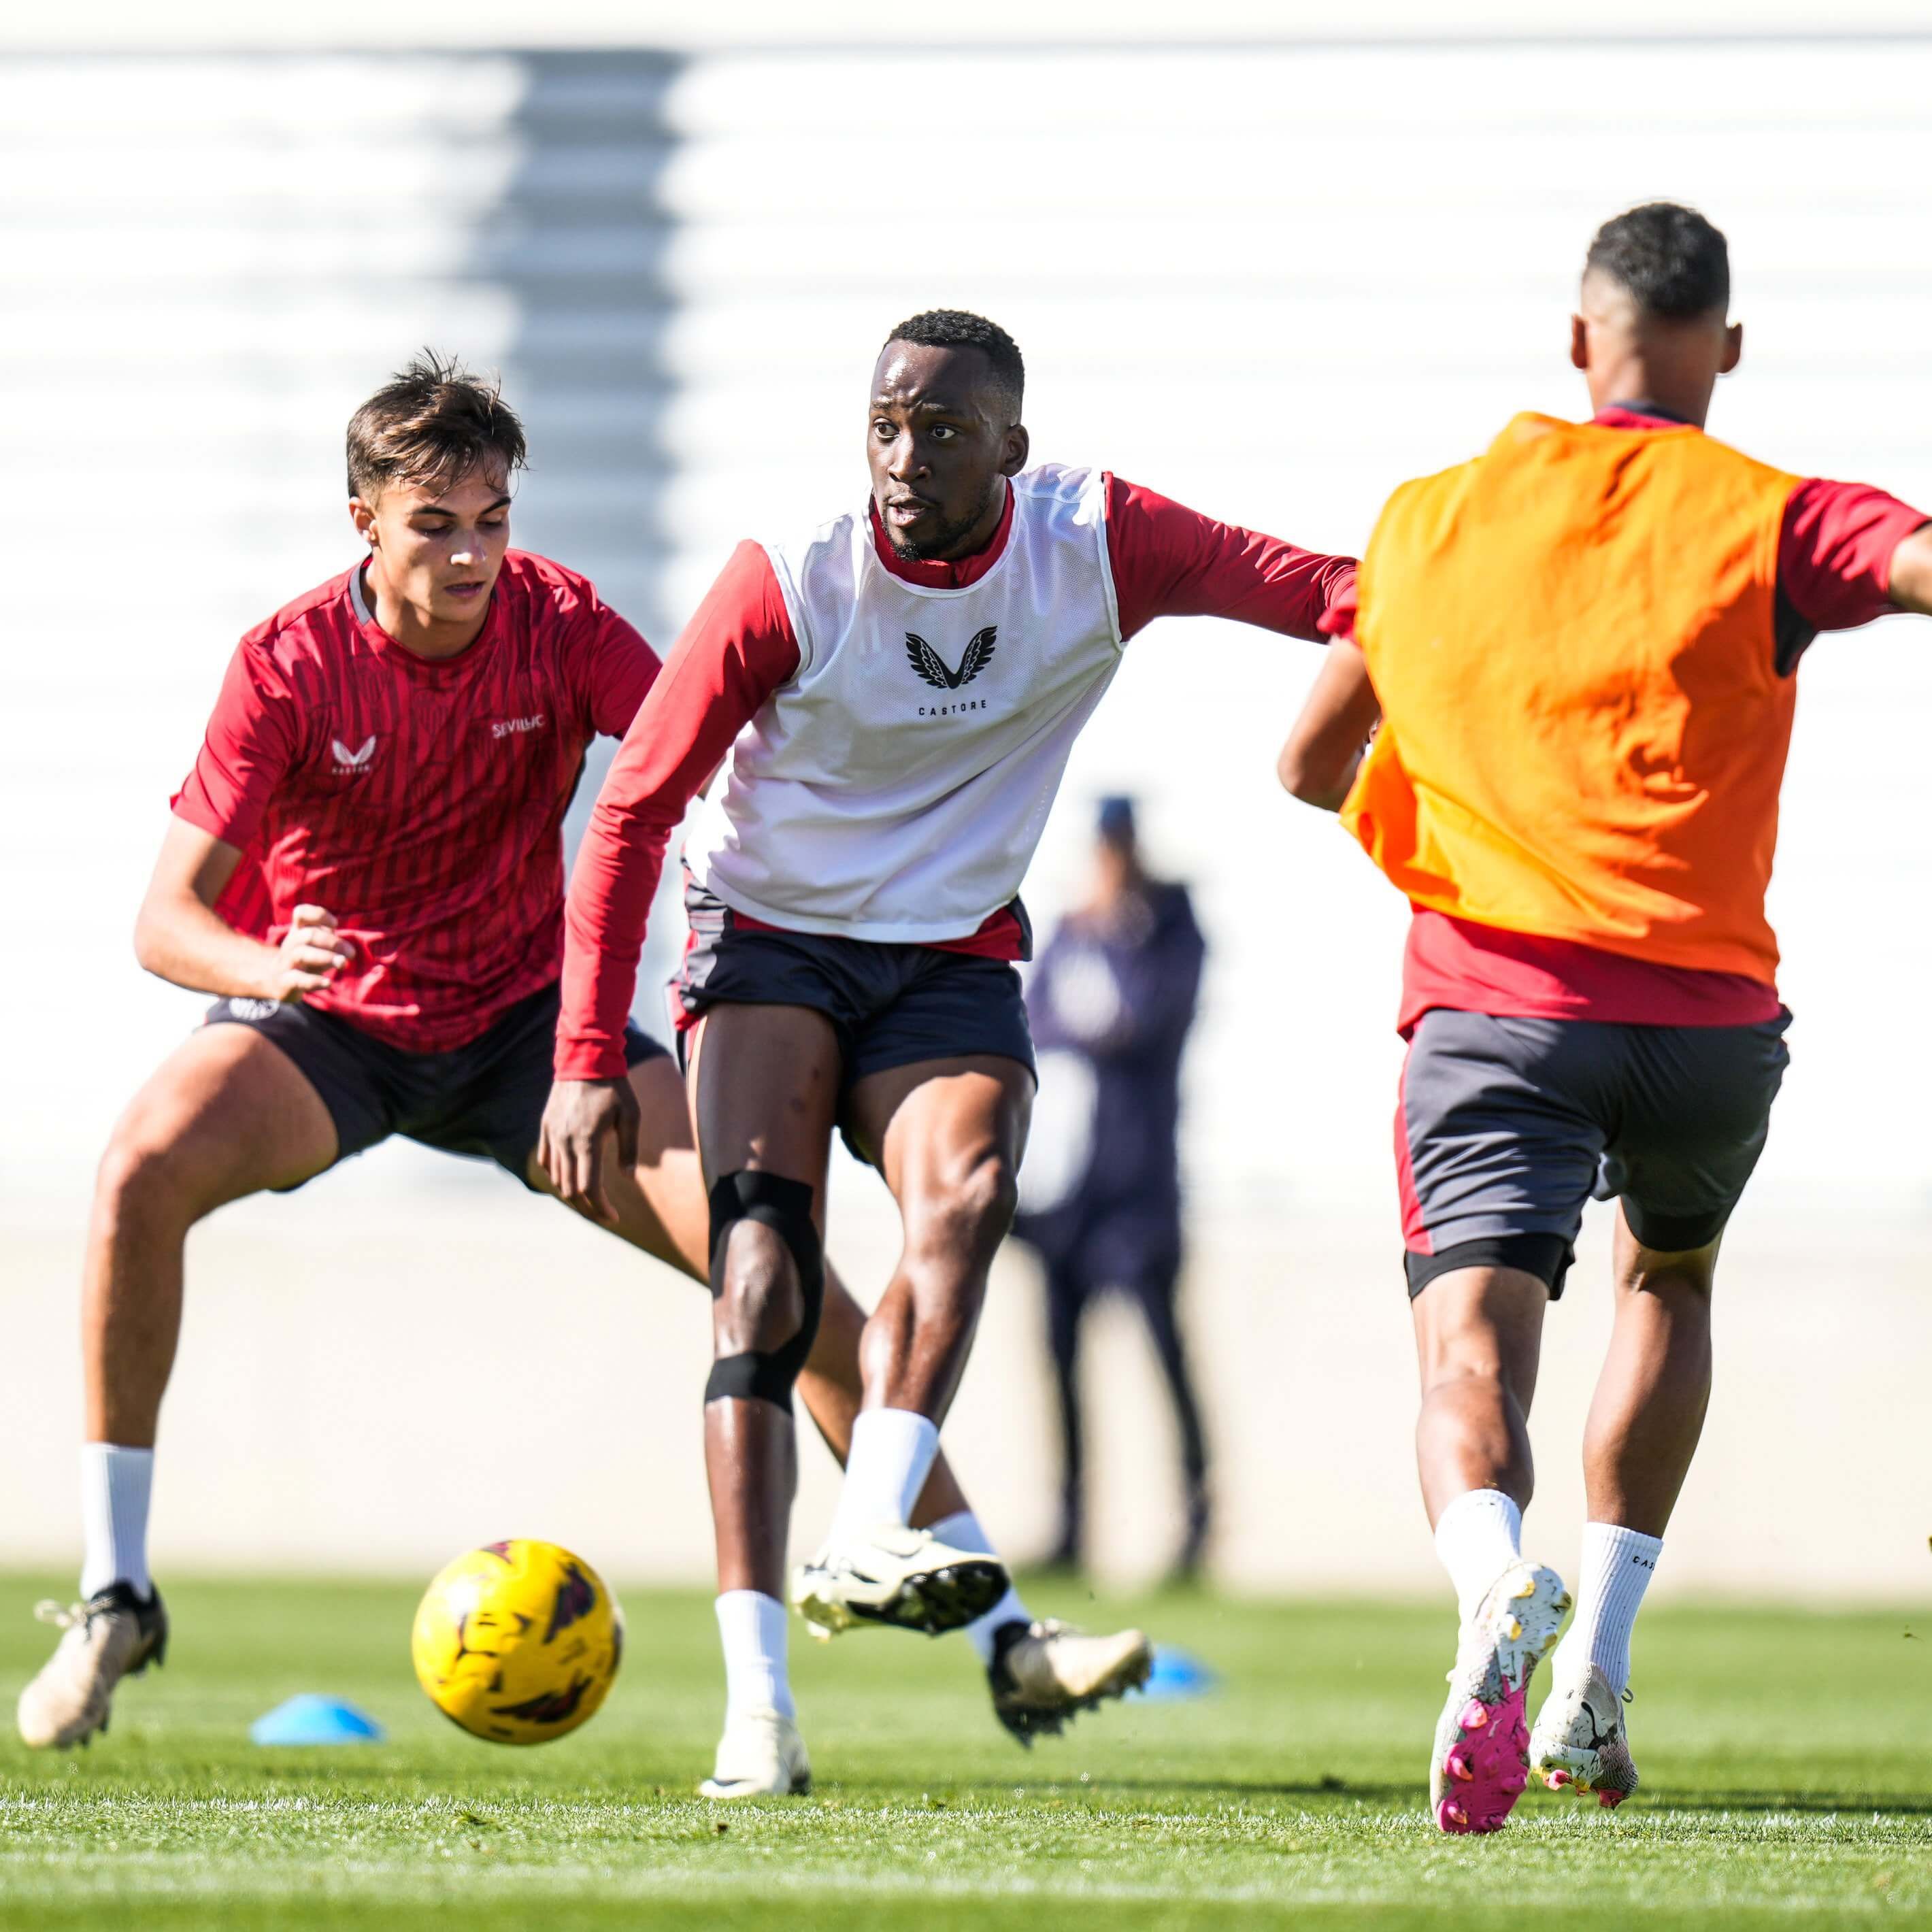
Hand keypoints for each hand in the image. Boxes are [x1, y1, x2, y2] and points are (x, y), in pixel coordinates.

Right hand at [261, 904, 354, 1002]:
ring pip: (302, 955)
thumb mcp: (317, 946)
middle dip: (332, 942)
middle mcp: (291, 944)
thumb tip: (348, 952)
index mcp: (298, 931)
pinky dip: (314, 981)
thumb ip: (332, 944)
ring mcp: (286, 963)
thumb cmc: (306, 959)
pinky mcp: (285, 982)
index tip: (335, 924)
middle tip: (351, 953)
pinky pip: (298, 979)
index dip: (319, 915)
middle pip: (308, 935)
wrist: (277, 981)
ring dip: (326, 957)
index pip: (301, 913)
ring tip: (343, 963)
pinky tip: (329, 983)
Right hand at [538, 1077, 640, 1224]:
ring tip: (590, 1200)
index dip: (601, 1208)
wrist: (585, 1059)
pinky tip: (569, 1179)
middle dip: (588, 1208)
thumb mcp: (631, 1116)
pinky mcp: (546, 1127)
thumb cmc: (614, 1087)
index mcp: (587, 1141)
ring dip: (572, 1194)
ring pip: (556, 1178)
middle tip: (604, 1215)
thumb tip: (629, 1178)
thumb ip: (629, 1148)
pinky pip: (546, 1160)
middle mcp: (566, 1142)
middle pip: (570, 1190)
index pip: (589, 1187)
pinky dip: (556, 1176)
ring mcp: (552, 1135)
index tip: (614, 1217)